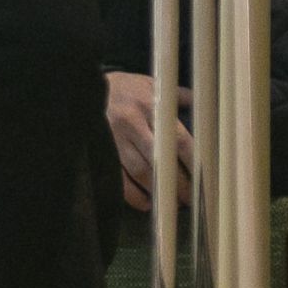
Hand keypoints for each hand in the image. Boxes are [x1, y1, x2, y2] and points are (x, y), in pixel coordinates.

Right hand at [104, 71, 192, 210]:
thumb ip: (177, 96)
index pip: (178, 139)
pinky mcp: (100, 150)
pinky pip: (118, 178)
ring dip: (158, 190)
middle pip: (161, 160)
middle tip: (189, 198)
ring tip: (171, 202)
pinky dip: (133, 195)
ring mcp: (114, 138)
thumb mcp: (150, 84)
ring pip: (140, 171)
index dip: (192, 163)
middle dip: (178, 183)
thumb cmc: (124, 88)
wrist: (85, 87)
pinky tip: (146, 202)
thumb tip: (200, 103)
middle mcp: (133, 123)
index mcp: (150, 107)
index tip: (202, 179)